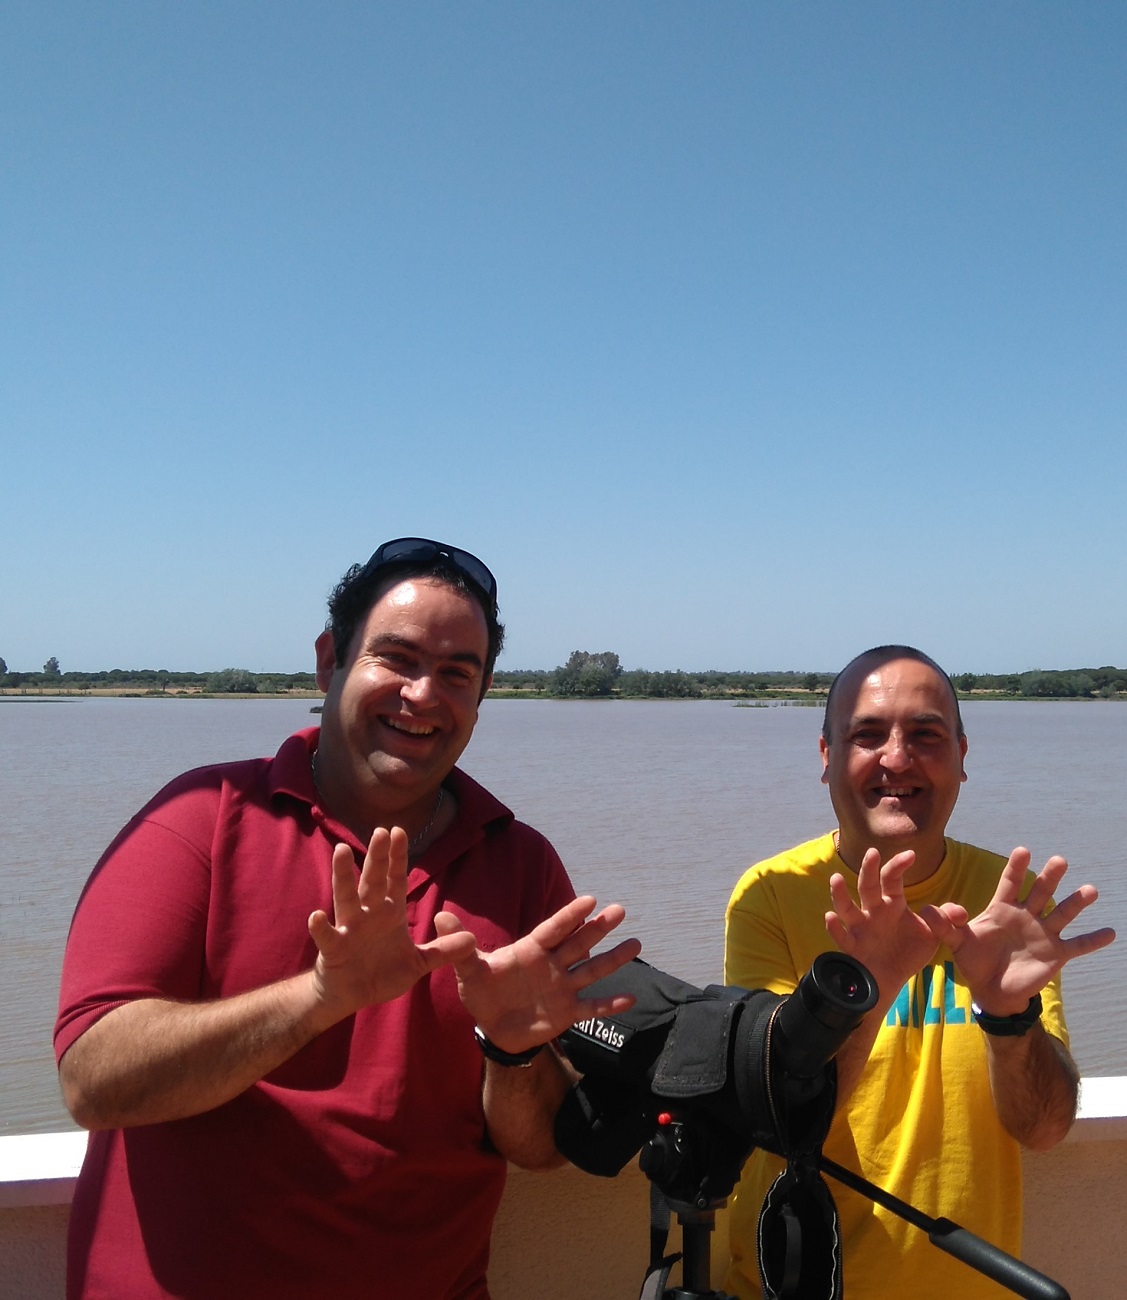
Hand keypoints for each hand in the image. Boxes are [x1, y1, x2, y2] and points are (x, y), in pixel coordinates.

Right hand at [308, 827, 476, 1018]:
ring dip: (344, 875)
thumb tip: (473, 940)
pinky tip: (316, 915)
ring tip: (342, 851)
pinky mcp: (333, 949)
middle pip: (373, 881)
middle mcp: (368, 914)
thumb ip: (442, 951)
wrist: (351, 995)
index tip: (399, 831)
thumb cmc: (382, 973)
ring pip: (346, 897)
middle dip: (377, 857)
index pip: (395, 880)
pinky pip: (327, 936)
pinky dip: (321, 927)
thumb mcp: (418, 963)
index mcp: (389, 913)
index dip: (397, 857)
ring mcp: (349, 929)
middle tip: (380, 831)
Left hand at [436, 896, 642, 1054]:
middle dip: (598, 928)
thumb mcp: (469, 968)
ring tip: (635, 943)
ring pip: (591, 970)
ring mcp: (562, 988)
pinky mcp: (567, 1012)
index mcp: (531, 950)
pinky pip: (591, 1007)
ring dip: (613, 959)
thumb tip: (440, 915)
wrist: (492, 1026)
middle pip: (579, 943)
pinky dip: (609, 1004)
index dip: (570, 916)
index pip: (553, 929)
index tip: (590, 900)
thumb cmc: (482, 990)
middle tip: (620, 910)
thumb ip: (461, 944)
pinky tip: (631, 998)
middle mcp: (552, 965)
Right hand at [826, 848, 966, 998]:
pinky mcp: (852, 947)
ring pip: (847, 908)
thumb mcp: (931, 934)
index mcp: (891, 903)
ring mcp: (860, 928)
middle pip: (867, 886)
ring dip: (840, 894)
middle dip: (869, 869)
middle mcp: (873, 911)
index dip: (899, 865)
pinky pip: (841, 937)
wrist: (891, 979)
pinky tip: (830, 917)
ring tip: (836, 879)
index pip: (892, 879)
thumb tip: (961, 912)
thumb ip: (944, 920)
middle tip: (872, 853)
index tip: (910, 854)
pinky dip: (834, 927)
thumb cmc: (908, 951)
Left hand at [921, 847, 1115, 1015]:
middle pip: (1039, 891)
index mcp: (1002, 909)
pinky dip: (1093, 940)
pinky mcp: (1055, 954)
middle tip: (1059, 860)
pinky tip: (1110, 932)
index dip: (1015, 868)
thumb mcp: (955, 942)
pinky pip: (1077, 945)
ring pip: (1062, 913)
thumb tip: (926, 911)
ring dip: (1076, 902)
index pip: (1010, 883)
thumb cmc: (974, 960)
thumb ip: (944, 925)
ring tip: (1090, 889)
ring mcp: (1043, 934)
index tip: (1023, 850)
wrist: (990, 990)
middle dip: (1049, 876)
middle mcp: (1026, 916)